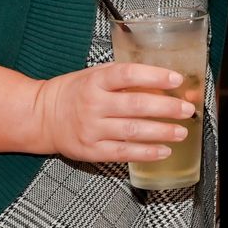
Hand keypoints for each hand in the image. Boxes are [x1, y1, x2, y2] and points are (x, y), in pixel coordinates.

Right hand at [29, 61, 195, 162]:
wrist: (41, 117)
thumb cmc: (73, 93)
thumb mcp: (93, 76)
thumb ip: (122, 78)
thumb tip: (160, 82)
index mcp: (95, 81)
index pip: (128, 75)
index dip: (154, 76)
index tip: (176, 80)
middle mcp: (93, 104)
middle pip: (136, 105)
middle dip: (166, 108)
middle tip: (186, 110)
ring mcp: (92, 129)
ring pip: (133, 131)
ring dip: (161, 132)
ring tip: (181, 132)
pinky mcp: (91, 151)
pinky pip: (124, 152)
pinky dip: (146, 152)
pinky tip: (163, 151)